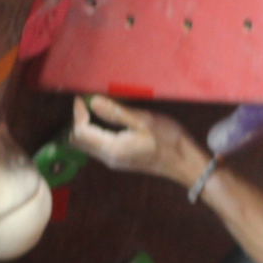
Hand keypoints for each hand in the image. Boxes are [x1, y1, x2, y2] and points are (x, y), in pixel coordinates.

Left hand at [70, 95, 204, 185]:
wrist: (185, 163)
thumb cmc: (169, 141)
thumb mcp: (144, 121)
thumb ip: (116, 112)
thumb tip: (93, 102)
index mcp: (112, 148)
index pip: (81, 132)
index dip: (78, 114)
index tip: (82, 98)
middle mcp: (108, 158)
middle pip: (78, 142)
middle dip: (78, 121)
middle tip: (86, 104)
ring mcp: (114, 161)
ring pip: (87, 145)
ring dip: (85, 127)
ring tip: (96, 109)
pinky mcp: (120, 160)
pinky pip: (97, 147)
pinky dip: (95, 133)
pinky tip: (106, 121)